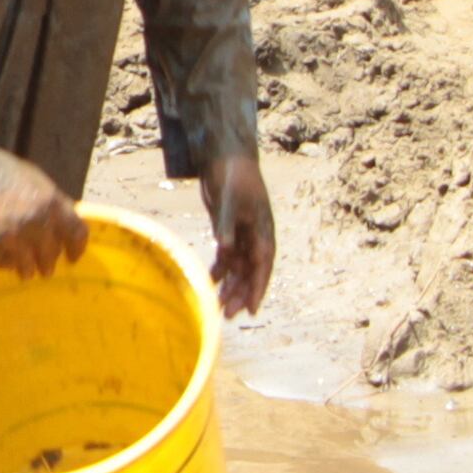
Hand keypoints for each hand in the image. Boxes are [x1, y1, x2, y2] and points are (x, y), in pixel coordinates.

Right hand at [0, 143, 87, 273]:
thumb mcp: (35, 180)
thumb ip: (52, 203)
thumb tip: (62, 225)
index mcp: (52, 201)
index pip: (77, 233)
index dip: (77, 249)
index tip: (72, 258)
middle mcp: (39, 221)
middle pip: (53, 254)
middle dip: (48, 262)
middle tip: (44, 267)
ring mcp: (17, 235)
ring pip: (30, 266)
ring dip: (27, 268)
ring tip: (22, 269)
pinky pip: (6, 264)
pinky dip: (5, 262)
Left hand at [196, 153, 276, 316]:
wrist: (226, 157)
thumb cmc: (233, 176)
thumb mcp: (229, 199)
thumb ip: (226, 224)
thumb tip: (224, 247)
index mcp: (262, 230)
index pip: (262, 265)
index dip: (258, 289)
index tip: (252, 310)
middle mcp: (255, 236)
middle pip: (250, 272)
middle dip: (241, 294)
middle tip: (228, 315)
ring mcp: (242, 235)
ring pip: (238, 268)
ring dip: (230, 287)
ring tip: (218, 308)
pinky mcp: (228, 231)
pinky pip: (226, 258)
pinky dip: (219, 271)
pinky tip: (209, 285)